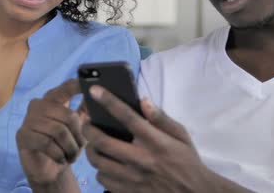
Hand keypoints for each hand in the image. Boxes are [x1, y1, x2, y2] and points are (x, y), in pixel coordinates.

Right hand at [16, 79, 85, 187]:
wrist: (49, 170)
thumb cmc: (65, 145)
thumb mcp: (79, 127)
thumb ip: (86, 110)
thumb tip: (99, 95)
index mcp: (53, 99)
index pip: (66, 87)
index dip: (78, 87)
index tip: (91, 88)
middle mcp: (39, 104)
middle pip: (68, 115)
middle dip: (79, 135)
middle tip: (80, 148)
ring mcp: (28, 119)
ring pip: (58, 131)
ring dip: (70, 148)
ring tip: (72, 156)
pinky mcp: (23, 135)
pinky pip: (46, 143)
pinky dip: (58, 155)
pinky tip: (61, 159)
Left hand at [83, 86, 252, 192]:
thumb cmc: (186, 161)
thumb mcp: (180, 135)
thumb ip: (161, 118)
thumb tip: (143, 100)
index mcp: (155, 141)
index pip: (127, 116)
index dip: (108, 101)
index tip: (94, 90)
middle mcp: (141, 159)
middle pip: (103, 142)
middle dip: (89, 129)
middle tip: (87, 124)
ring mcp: (133, 178)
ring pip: (99, 163)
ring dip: (91, 150)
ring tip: (93, 144)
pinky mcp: (129, 192)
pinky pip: (103, 181)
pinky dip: (100, 170)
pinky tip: (106, 164)